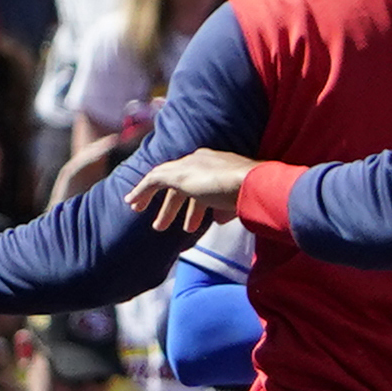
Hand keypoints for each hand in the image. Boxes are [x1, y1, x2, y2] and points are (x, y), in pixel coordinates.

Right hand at [127, 149, 257, 232]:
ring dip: (191, 213)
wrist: (257, 187)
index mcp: (192, 160)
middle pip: (181, 188)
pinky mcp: (241, 191)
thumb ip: (157, 179)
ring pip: (202, 196)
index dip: (145, 191)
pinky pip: (222, 201)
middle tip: (158, 228)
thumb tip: (143, 185)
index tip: (133, 207)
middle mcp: (208, 165)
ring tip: (188, 230)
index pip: (161, 175)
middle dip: (168, 208)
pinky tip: (217, 222)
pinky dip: (214, 211)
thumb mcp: (179, 177)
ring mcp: (226, 177)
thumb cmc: (217, 182)